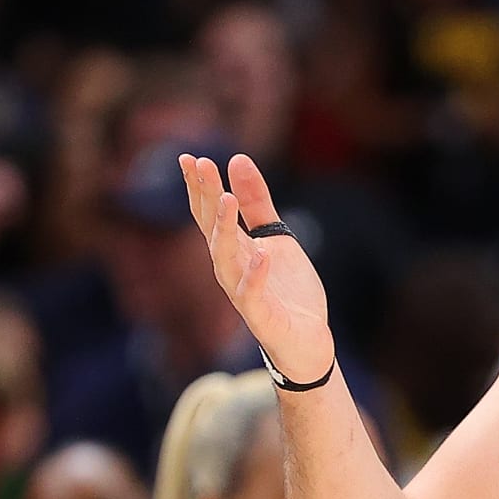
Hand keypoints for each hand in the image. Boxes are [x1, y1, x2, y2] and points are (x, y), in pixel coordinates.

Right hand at [179, 152, 333, 382]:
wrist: (308, 342)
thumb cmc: (287, 292)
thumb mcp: (277, 238)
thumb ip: (258, 203)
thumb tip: (237, 159)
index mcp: (234, 250)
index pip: (209, 214)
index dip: (200, 187)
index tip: (190, 157)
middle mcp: (231, 270)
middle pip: (212, 230)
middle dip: (205, 198)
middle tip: (199, 165)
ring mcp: (244, 294)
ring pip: (225, 260)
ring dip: (223, 230)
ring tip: (227, 200)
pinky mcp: (262, 318)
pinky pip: (252, 295)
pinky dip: (255, 275)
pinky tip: (261, 253)